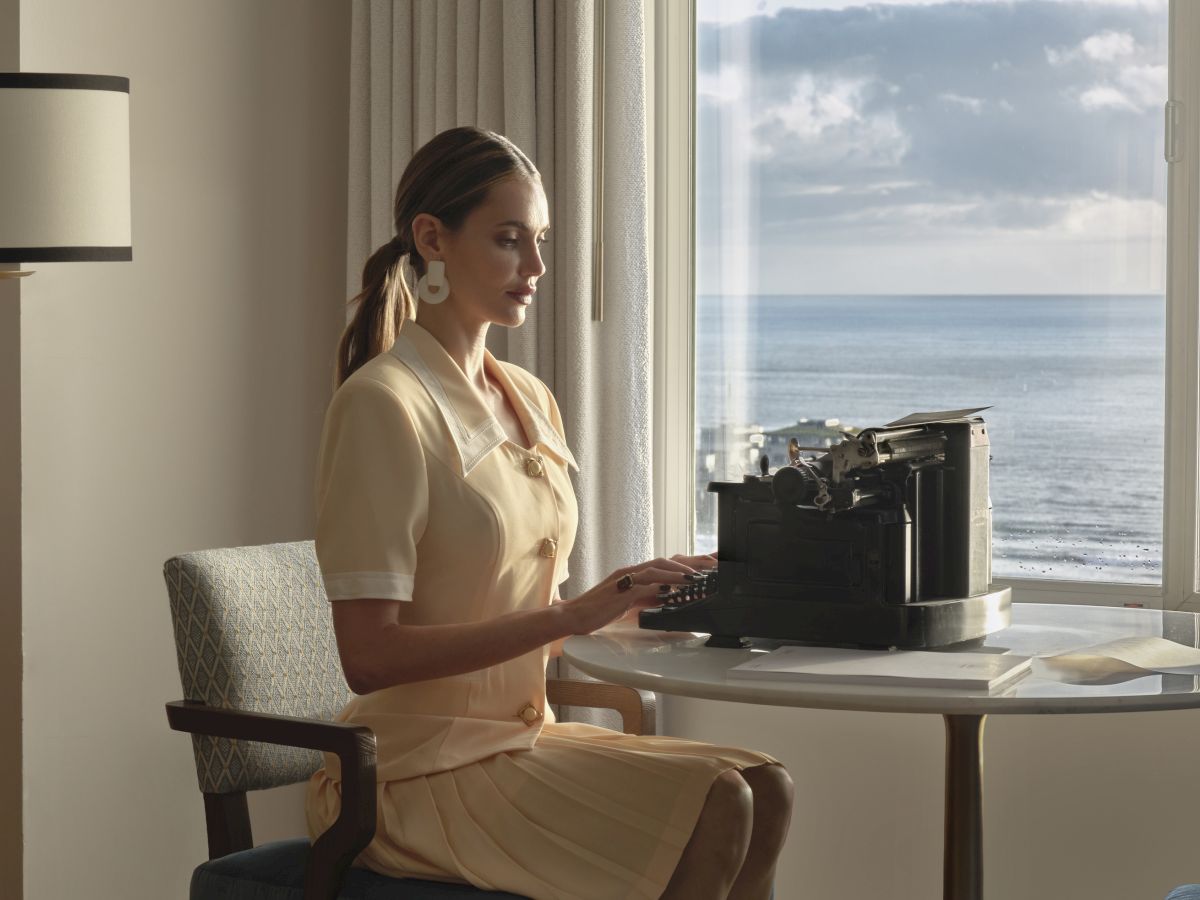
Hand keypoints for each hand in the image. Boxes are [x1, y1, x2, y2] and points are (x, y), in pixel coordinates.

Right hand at [557, 556, 707, 634]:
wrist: (573, 617)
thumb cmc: (599, 611)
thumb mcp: (630, 604)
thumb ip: (648, 599)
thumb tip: (670, 599)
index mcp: (635, 574)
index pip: (667, 564)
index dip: (689, 563)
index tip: (709, 564)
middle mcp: (632, 572)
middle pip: (667, 561)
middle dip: (692, 561)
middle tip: (714, 563)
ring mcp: (626, 579)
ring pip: (658, 568)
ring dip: (681, 572)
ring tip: (699, 576)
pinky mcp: (621, 591)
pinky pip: (645, 585)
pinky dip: (662, 586)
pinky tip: (675, 589)